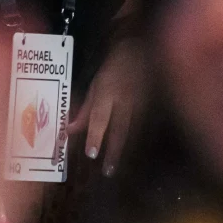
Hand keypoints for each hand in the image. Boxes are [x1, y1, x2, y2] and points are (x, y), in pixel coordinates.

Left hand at [66, 37, 142, 175]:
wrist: (143, 51)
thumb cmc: (114, 68)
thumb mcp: (96, 85)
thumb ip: (85, 109)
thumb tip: (70, 129)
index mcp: (107, 91)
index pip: (100, 116)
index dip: (96, 135)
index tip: (91, 154)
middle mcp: (124, 100)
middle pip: (119, 130)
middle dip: (113, 151)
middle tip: (107, 172)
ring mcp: (141, 105)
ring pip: (132, 132)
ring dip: (124, 151)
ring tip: (117, 167)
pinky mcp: (152, 108)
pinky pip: (142, 129)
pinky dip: (135, 143)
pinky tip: (132, 156)